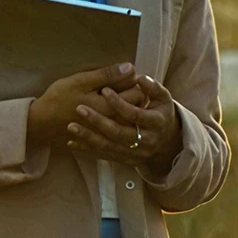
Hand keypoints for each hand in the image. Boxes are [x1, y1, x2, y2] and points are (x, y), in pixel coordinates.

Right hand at [28, 63, 138, 151]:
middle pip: (136, 108)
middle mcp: (113, 122)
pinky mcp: (101, 136)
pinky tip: (108, 110)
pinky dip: (118, 118)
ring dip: (127, 107)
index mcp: (110, 108)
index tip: (125, 77)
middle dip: (133, 95)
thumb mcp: (81, 81)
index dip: (135, 84)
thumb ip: (107, 76)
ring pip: (129, 118)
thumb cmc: (60, 98)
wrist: (42, 121)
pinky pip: (118, 127)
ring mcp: (108, 132)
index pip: (139, 95)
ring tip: (114, 98)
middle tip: (121, 86)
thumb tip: (130, 68)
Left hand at [65, 74, 183, 173]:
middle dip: (98, 121)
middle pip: (119, 132)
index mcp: (156, 123)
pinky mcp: (127, 161)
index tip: (103, 89)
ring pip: (110, 146)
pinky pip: (105, 156)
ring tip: (71, 126)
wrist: (166, 142)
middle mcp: (147, 141)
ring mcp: (136, 153)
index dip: (119, 102)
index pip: (134, 113)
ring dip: (89, 137)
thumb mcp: (163, 98)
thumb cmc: (161, 113)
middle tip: (79, 109)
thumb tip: (138, 77)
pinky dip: (88, 150)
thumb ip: (152, 87)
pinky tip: (72, 143)